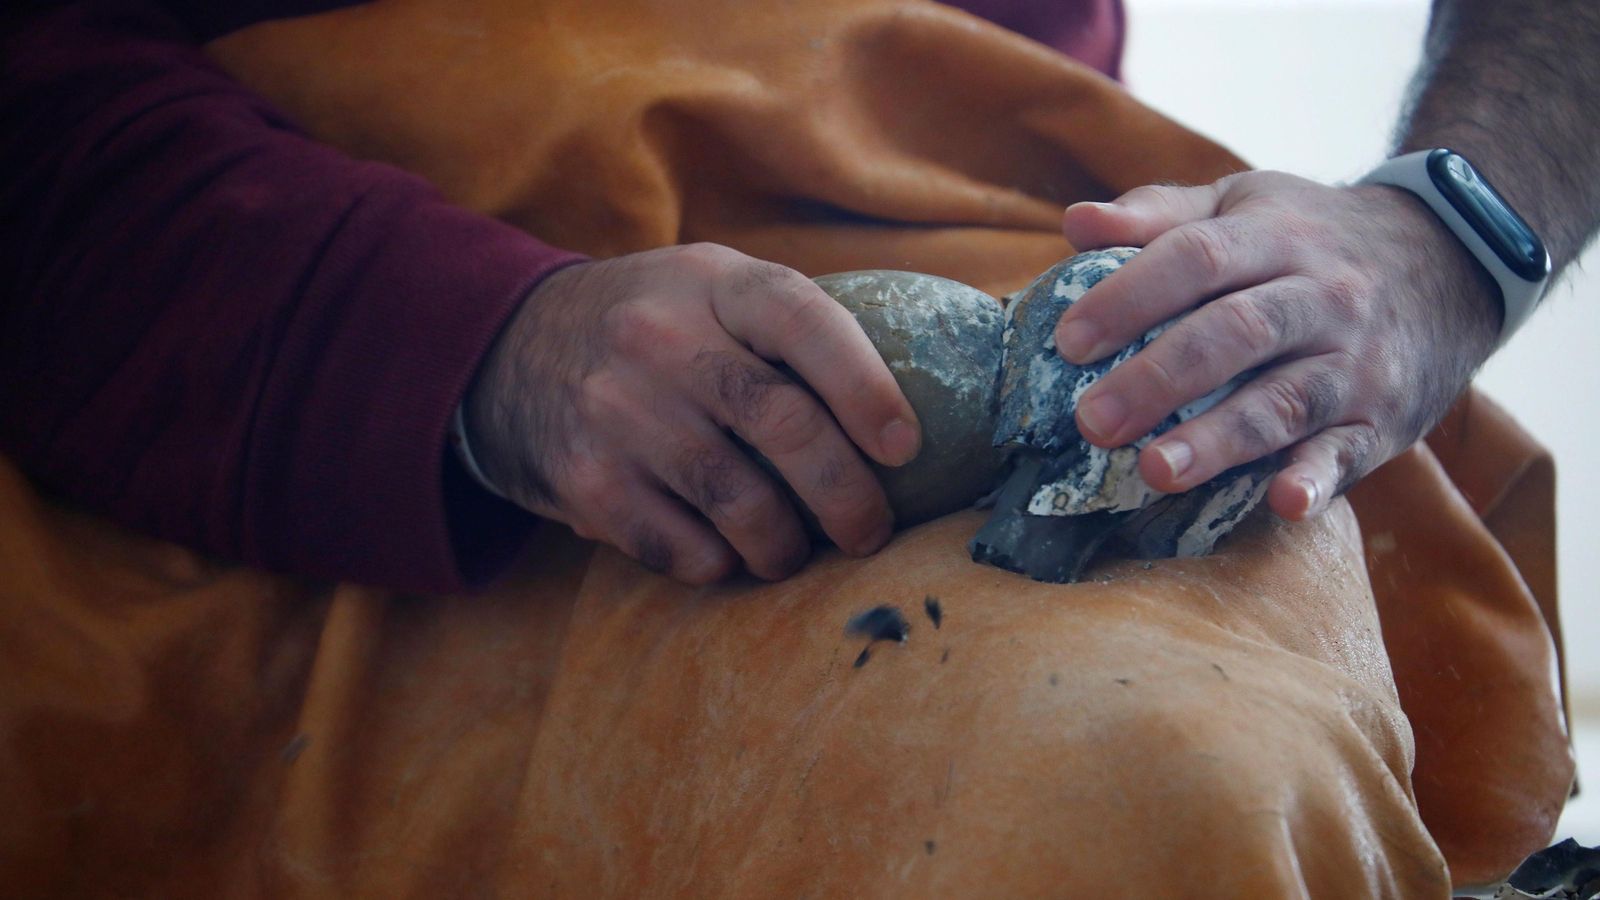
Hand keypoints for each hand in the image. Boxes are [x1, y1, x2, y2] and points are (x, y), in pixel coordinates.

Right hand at [463, 243, 921, 583]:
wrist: (507, 351)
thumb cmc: (650, 327)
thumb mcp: (708, 288)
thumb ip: (789, 328)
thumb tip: (903, 415)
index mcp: (712, 283)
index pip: (804, 322)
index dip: (867, 387)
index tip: (904, 446)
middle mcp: (662, 339)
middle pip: (782, 423)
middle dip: (846, 494)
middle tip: (869, 531)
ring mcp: (619, 411)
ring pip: (739, 500)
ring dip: (786, 545)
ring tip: (797, 552)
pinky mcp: (587, 480)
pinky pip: (683, 548)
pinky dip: (722, 564)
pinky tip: (728, 555)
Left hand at [1053, 171, 1501, 519]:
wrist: (1453, 257)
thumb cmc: (1311, 236)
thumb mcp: (1244, 204)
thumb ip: (1159, 215)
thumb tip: (1075, 223)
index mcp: (1275, 238)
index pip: (1197, 259)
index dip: (1130, 298)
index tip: (1067, 342)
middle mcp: (1321, 297)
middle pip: (1235, 333)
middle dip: (1159, 379)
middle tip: (1092, 422)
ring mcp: (1355, 361)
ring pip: (1285, 399)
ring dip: (1219, 438)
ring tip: (1155, 471)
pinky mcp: (1383, 420)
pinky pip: (1349, 452)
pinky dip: (1318, 479)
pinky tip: (1283, 503)